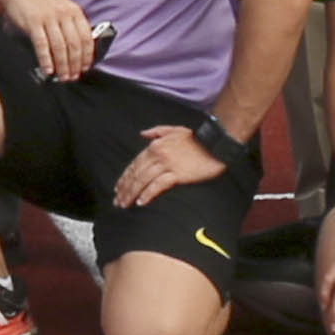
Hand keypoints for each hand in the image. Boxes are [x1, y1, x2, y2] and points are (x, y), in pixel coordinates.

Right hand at [0, 0, 102, 82]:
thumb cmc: (39, 0)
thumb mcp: (61, 7)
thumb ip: (70, 24)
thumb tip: (77, 50)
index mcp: (74, 11)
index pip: (86, 37)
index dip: (87, 56)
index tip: (85, 67)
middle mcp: (63, 14)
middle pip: (74, 45)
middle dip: (75, 64)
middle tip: (73, 76)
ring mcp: (48, 17)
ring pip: (60, 47)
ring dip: (62, 66)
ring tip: (63, 76)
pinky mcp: (33, 22)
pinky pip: (42, 45)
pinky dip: (46, 60)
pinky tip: (48, 69)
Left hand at [108, 115, 228, 209]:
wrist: (217, 143)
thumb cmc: (197, 138)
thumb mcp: (175, 130)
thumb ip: (157, 131)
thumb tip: (142, 134)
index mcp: (155, 145)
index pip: (135, 164)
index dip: (125, 177)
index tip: (118, 189)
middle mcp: (158, 154)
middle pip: (136, 174)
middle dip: (124, 189)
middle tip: (117, 201)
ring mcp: (167, 164)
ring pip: (143, 180)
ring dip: (132, 194)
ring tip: (125, 204)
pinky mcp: (177, 174)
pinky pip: (158, 185)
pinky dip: (148, 194)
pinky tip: (141, 202)